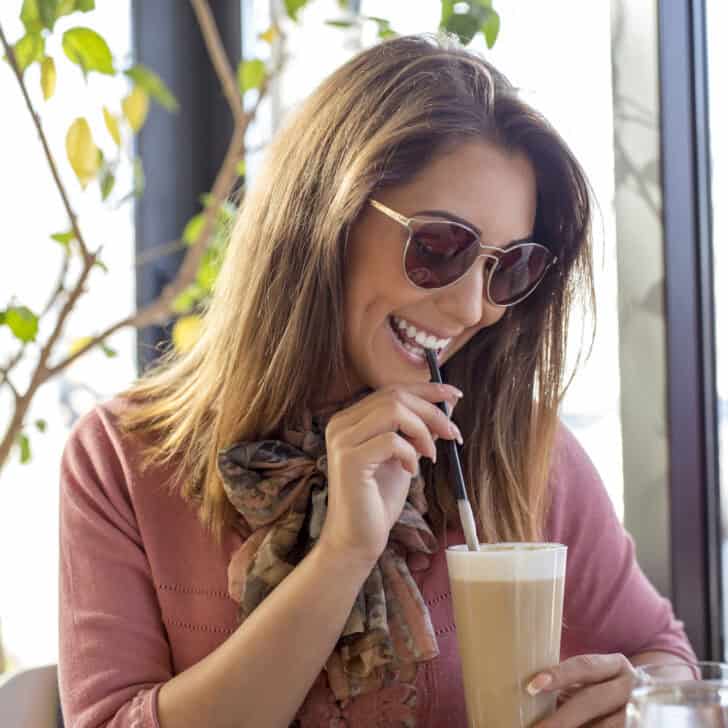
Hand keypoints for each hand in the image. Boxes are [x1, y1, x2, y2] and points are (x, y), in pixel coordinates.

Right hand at [319, 383, 461, 564]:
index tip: (454, 396)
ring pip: (394, 411)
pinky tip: (412, 472)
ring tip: (430, 455)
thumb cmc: (378, 499)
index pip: (391, 390)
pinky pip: (392, 441)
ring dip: (423, 430)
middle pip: (394, 395)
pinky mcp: (349, 460)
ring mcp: (342, 440)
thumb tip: (447, 404)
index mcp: (350, 419)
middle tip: (452, 433)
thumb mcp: (405, 455)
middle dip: (431, 411)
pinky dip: (411, 453)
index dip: (426, 389)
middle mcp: (340, 424)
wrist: (357, 538)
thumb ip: (419, 429)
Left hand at [529, 654, 637, 726]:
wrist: (647, 701)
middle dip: (562, 717)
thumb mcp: (596, 678)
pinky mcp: (637, 727)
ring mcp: (637, 713)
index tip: (532, 686)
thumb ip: (572, 682)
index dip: (559, 675)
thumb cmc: (607, 687)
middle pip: (592, 700)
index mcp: (616, 665)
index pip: (585, 667)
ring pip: (604, 726)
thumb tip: (533, 692)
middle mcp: (630, 687)